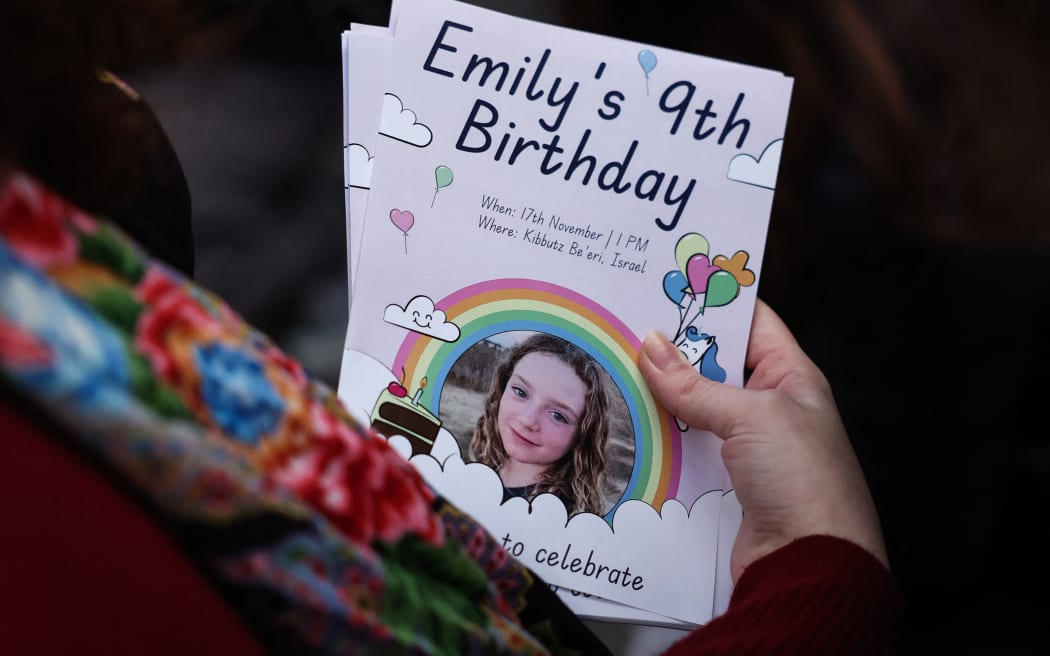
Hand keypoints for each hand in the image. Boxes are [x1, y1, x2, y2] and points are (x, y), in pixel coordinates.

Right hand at [639, 299, 888, 580]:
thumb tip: (650, 346)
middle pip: (715, 366)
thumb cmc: (802, 479)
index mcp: (791, 377)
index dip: (715, 300)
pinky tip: (628, 424)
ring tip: (617, 368)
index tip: (670, 283)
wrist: (809, 563)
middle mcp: (769, 407)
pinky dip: (661, 438)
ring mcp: (746, 446)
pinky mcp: (724, 482)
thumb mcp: (751, 417)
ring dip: (661, 397)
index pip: (751, 322)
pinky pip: (686, 449)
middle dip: (675, 349)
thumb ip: (695, 385)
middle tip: (627, 325)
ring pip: (694, 408)